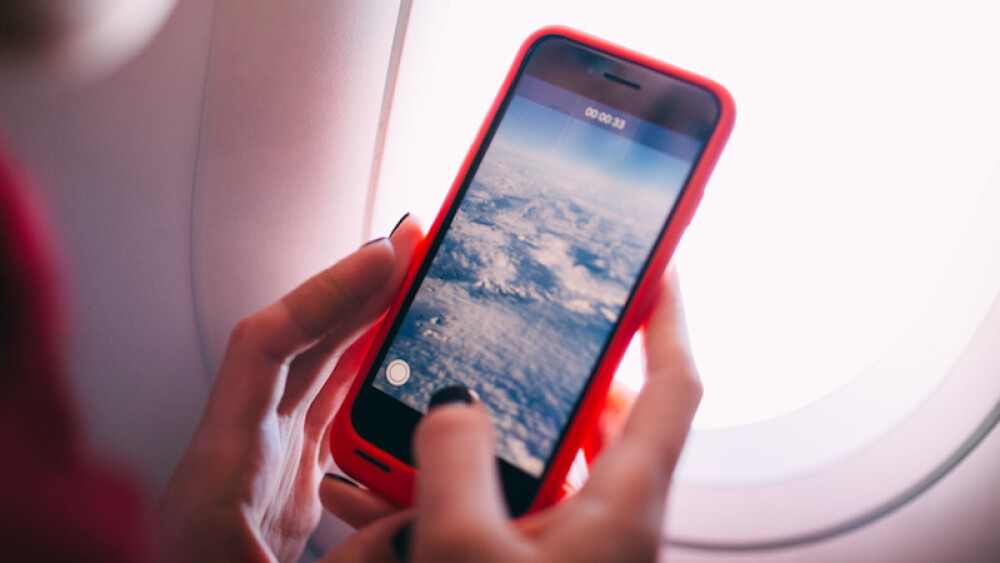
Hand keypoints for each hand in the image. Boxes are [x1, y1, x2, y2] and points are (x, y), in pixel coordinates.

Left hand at [156, 217, 420, 562]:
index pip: (265, 348)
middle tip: (410, 252)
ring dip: (364, 331)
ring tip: (412, 294)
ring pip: (317, 375)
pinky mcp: (285, 487)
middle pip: (299, 347)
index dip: (325, 295)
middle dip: (355, 293)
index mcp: (222, 467)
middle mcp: (240, 451)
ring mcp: (263, 465)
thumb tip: (421, 518)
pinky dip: (366, 383)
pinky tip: (398, 372)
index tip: (382, 259)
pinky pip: (329, 415)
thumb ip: (351, 559)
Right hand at [319, 270, 700, 561]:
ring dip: (475, 436)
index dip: (667, 317)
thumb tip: (452, 405)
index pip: (671, 384)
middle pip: (590, 414)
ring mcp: (568, 546)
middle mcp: (607, 519)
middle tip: (496, 332)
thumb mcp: (469, 555)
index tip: (653, 266)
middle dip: (538, 372)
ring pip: (530, 463)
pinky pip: (494, 508)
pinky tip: (381, 492)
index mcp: (624, 503)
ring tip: (409, 414)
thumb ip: (454, 465)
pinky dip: (448, 489)